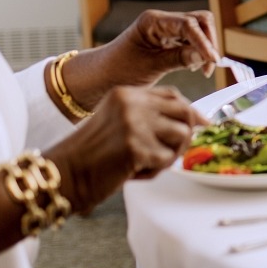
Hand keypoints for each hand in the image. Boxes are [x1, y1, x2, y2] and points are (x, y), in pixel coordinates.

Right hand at [47, 85, 205, 214]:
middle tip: (172, 153)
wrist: (63, 174)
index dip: (190, 113)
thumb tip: (191, 123)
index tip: (202, 125)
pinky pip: (167, 160)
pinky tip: (132, 173)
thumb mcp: (118, 122)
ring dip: (169, 156)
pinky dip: (154, 171)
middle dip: (185, 135)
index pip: (173, 97)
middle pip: (185, 113)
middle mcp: (132, 103)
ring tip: (144, 164)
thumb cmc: (92, 155)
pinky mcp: (136, 147)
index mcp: (126, 93)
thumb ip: (148, 117)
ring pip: (182, 136)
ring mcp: (134, 123)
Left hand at [104, 9, 220, 86]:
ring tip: (201, 69)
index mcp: (153, 21)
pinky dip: (197, 52)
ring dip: (205, 47)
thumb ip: (178, 59)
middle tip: (209, 65)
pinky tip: (194, 66)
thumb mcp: (150, 67)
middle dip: (209, 41)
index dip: (204, 42)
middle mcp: (162, 21)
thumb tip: (204, 56)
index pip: (188, 25)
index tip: (212, 60)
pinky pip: (191, 40)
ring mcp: (166, 29)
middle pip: (199, 20)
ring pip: (198, 30)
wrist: (99, 77)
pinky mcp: (168, 40)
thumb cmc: (118, 71)